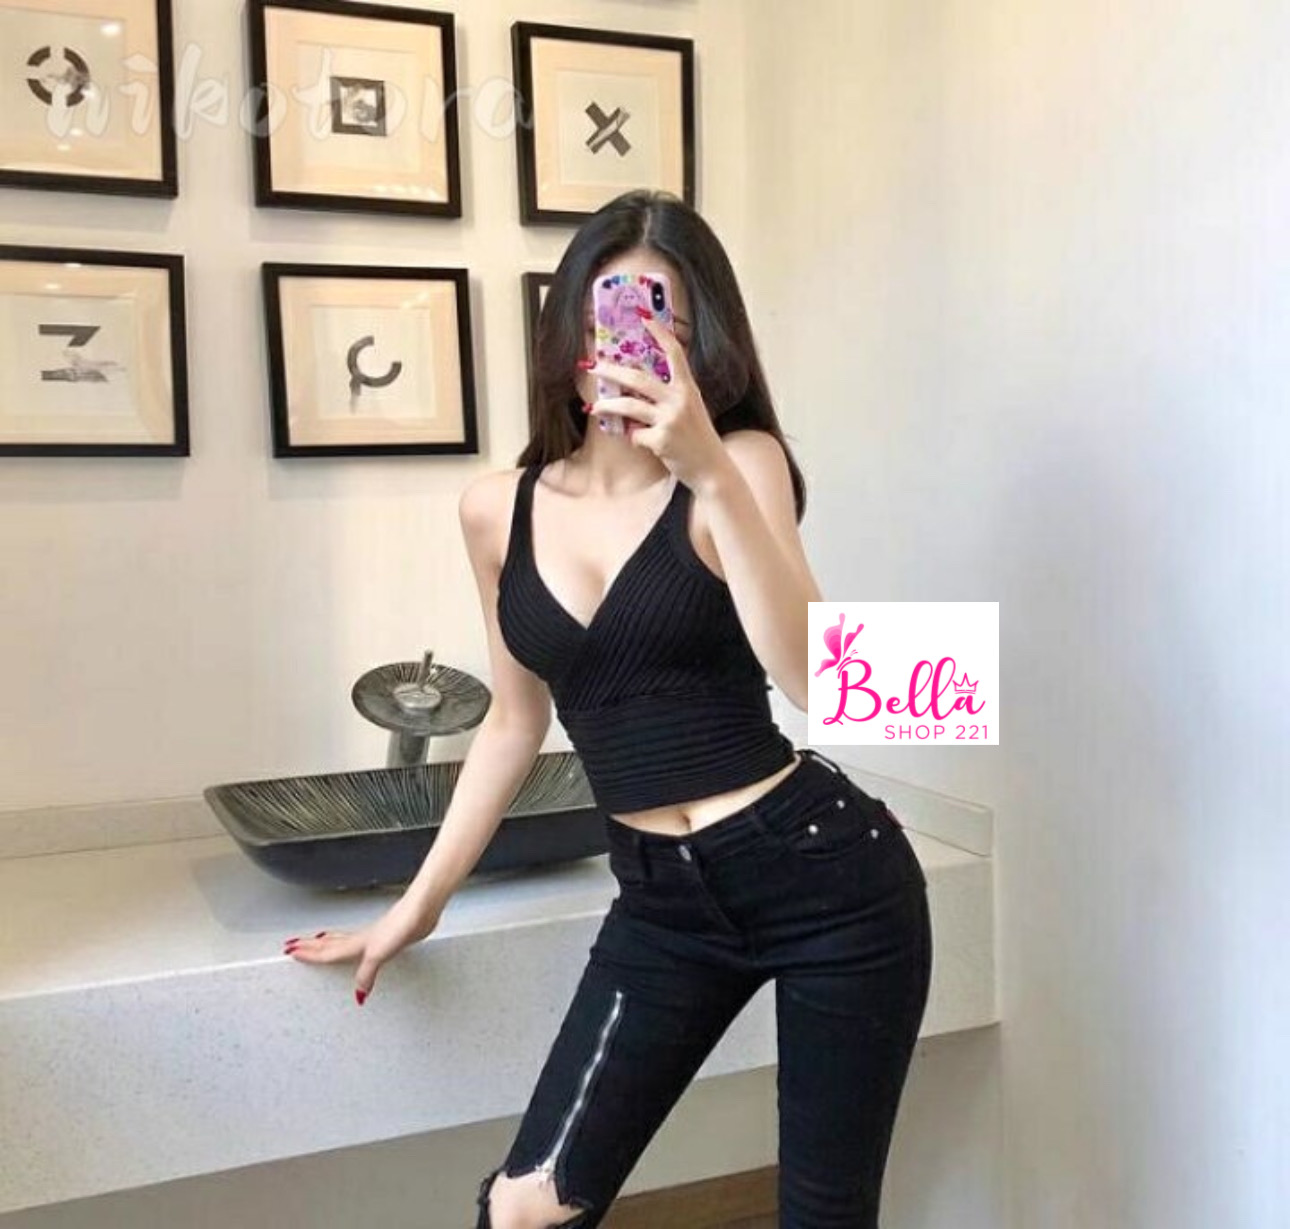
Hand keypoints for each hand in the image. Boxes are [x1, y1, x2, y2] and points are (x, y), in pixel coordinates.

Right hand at [282, 894, 441, 1005]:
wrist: (420, 911)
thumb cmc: (401, 926)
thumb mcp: (379, 954)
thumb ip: (366, 974)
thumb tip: (358, 995)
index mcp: (357, 944)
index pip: (327, 952)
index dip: (309, 953)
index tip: (291, 951)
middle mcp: (361, 940)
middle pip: (329, 944)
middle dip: (310, 946)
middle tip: (293, 945)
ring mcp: (373, 937)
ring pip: (342, 940)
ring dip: (326, 942)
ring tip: (316, 941)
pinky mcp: (385, 937)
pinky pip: (358, 942)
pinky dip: (348, 944)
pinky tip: (357, 946)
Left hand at [587, 309, 734, 493]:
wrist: (712, 469)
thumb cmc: (698, 439)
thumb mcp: (691, 410)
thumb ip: (671, 396)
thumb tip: (638, 387)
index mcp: (688, 388)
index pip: (674, 353)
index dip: (659, 333)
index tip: (644, 316)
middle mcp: (680, 399)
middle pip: (638, 378)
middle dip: (612, 370)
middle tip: (593, 366)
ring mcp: (670, 419)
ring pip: (629, 406)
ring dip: (608, 405)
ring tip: (595, 408)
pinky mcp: (661, 440)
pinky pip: (636, 435)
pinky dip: (636, 440)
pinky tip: (646, 445)